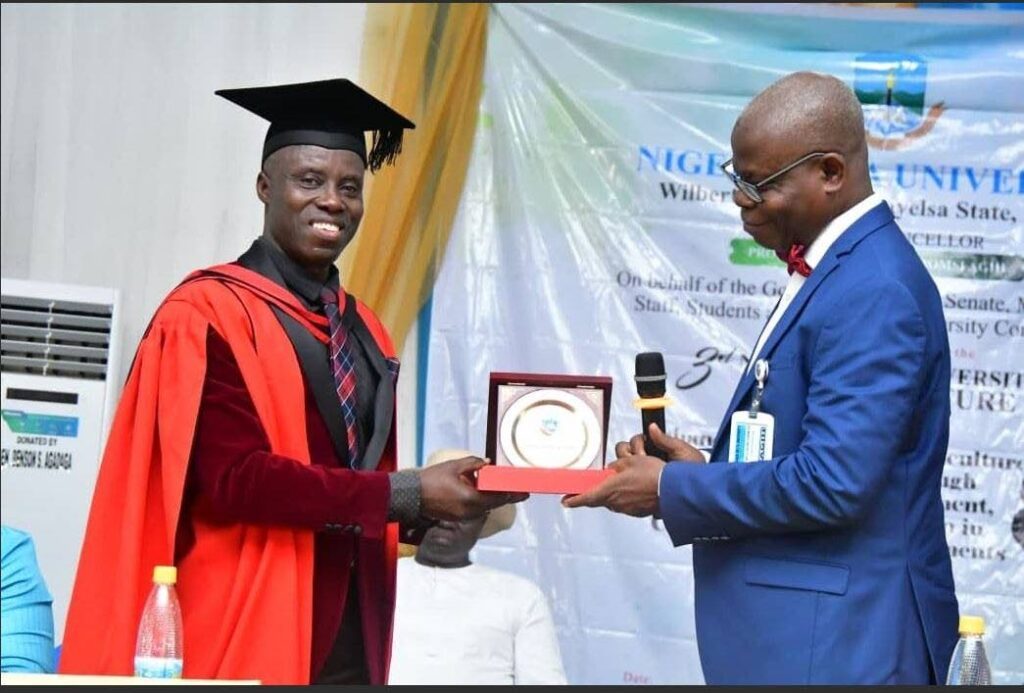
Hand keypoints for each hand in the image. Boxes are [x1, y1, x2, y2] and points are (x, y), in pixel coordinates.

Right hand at [419, 456, 527, 520]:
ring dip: (494, 498)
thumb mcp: (454, 466)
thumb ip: (474, 464)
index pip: (498, 497)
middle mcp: (470, 511)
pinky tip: (483, 490)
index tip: (524, 491)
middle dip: (506, 496)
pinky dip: (482, 500)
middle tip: (519, 490)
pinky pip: (476, 508)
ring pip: (486, 507)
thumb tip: (487, 463)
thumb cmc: (431, 480)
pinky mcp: (458, 517)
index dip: (512, 494)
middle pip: (494, 504)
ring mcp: (464, 516)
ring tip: (502, 487)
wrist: (411, 496)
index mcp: (471, 499)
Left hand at [561, 424, 704, 516]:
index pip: (586, 497)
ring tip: (627, 482)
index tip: (566, 501)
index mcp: (610, 489)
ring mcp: (626, 509)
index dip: (574, 500)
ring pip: (614, 500)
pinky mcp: (637, 512)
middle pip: (600, 498)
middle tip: (600, 484)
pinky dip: (628, 496)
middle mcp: (615, 502)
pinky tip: (637, 488)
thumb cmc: (653, 474)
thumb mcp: (631, 461)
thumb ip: (617, 466)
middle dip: (598, 491)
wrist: (673, 490)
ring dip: (615, 493)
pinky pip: (626, 504)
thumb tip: (612, 469)